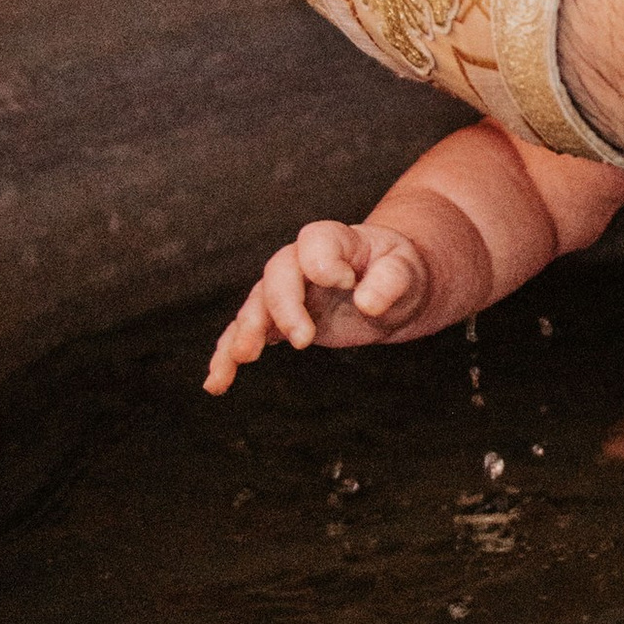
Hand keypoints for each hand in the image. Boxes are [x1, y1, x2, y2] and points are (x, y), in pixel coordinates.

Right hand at [205, 221, 430, 392]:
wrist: (391, 290)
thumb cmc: (400, 272)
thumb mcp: (406, 271)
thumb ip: (390, 281)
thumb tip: (367, 303)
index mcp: (333, 240)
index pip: (315, 242)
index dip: (324, 263)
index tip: (346, 283)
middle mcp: (299, 262)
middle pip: (278, 275)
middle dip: (284, 307)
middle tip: (303, 340)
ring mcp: (284, 292)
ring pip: (255, 306)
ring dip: (245, 332)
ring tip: (241, 360)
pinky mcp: (278, 322)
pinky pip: (245, 335)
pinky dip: (228, 357)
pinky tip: (217, 383)